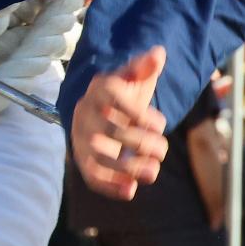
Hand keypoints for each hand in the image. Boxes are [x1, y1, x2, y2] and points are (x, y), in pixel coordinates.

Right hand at [71, 47, 170, 199]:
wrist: (100, 111)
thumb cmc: (122, 93)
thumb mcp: (134, 77)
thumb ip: (144, 66)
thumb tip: (159, 54)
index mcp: (100, 89)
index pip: (114, 98)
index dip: (137, 113)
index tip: (160, 124)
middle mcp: (86, 113)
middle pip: (109, 131)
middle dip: (139, 142)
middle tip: (162, 149)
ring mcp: (82, 139)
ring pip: (98, 157)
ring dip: (125, 168)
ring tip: (152, 172)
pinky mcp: (83, 160)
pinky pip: (91, 176)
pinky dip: (109, 186)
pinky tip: (130, 191)